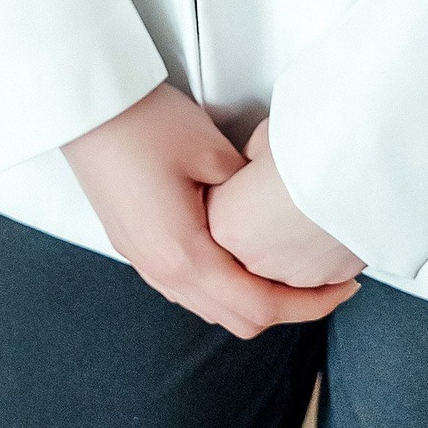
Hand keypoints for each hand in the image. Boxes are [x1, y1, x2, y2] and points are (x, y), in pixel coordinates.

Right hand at [63, 84, 357, 337]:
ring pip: (211, 306)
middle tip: (327, 282)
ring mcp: (146, 263)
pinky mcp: (139, 246)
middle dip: (288, 308)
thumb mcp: (211, 150)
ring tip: (291, 267)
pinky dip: (227, 282)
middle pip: (236, 318)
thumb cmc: (142, 123)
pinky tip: (246, 252)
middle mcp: (161, 271)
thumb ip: (248, 191)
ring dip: (255, 297)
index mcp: (183, 255)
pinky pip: (191, 285)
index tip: (344, 290)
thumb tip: (273, 206)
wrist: (83, 109)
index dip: (308, 305)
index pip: (257, 306)